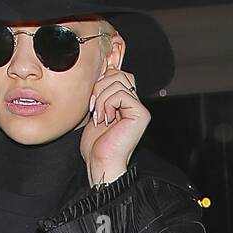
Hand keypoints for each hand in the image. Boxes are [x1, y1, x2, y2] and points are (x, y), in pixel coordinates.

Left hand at [80, 67, 148, 187]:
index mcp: (124, 103)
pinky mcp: (140, 114)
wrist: (101, 162)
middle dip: (100, 86)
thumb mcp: (94, 110)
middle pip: (119, 73)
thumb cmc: (96, 144)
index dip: (100, 82)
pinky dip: (107, 103)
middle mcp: (134, 104)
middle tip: (94, 108)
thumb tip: (101, 71)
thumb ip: (100, 91)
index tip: (92, 102)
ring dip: (102, 97)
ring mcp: (139, 109)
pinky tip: (106, 119)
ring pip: (119, 80)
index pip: (116, 74)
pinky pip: (121, 93)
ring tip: (99, 116)